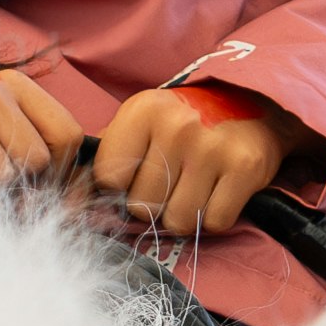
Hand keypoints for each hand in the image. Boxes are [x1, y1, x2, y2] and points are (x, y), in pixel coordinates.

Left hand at [88, 80, 315, 240]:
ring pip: (177, 221)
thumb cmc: (187, 120)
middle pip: (142, 207)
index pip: (108, 179)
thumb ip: (107, 155)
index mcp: (144, 111)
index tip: (137, 175)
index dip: (121, 187)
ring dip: (184, 213)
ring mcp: (213, 147)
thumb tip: (70, 200)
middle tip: (173, 181)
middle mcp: (177, 126)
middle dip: (154, 204)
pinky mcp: (245, 167)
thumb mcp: (143, 120)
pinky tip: (218, 190)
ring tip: (195, 186)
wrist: (254, 103)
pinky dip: (214, 216)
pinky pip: (214, 222)